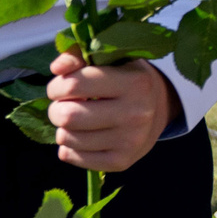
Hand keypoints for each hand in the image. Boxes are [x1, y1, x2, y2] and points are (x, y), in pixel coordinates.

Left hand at [47, 54, 172, 172]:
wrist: (160, 109)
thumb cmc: (126, 79)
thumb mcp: (111, 60)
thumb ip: (80, 56)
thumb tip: (56, 68)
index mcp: (135, 82)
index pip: (75, 85)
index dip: (57, 86)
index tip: (61, 87)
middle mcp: (136, 113)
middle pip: (68, 115)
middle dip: (56, 110)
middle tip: (64, 105)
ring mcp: (130, 140)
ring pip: (67, 138)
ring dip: (63, 129)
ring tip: (76, 120)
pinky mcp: (121, 162)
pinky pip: (72, 157)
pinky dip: (68, 147)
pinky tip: (82, 137)